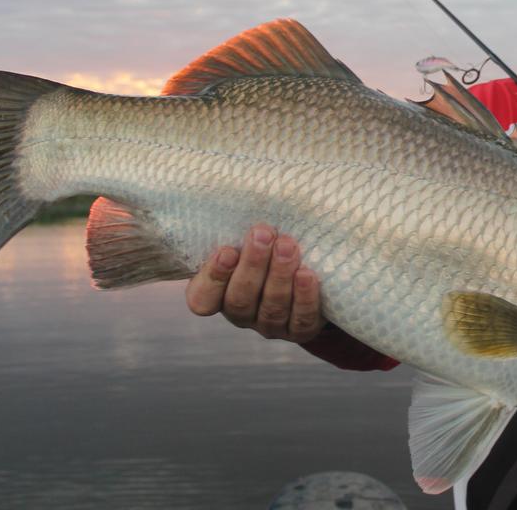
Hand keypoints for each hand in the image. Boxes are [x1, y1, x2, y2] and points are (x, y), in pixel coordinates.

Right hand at [184, 224, 324, 342]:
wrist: (314, 271)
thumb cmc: (270, 243)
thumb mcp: (250, 236)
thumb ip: (239, 224)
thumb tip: (241, 186)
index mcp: (219, 293)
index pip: (202, 298)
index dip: (212, 277)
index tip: (226, 250)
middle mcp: (242, 313)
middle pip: (240, 299)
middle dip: (252, 265)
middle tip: (263, 233)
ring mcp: (270, 325)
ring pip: (271, 308)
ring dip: (279, 275)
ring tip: (288, 245)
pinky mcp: (301, 330)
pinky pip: (301, 320)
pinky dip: (304, 297)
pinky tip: (308, 274)